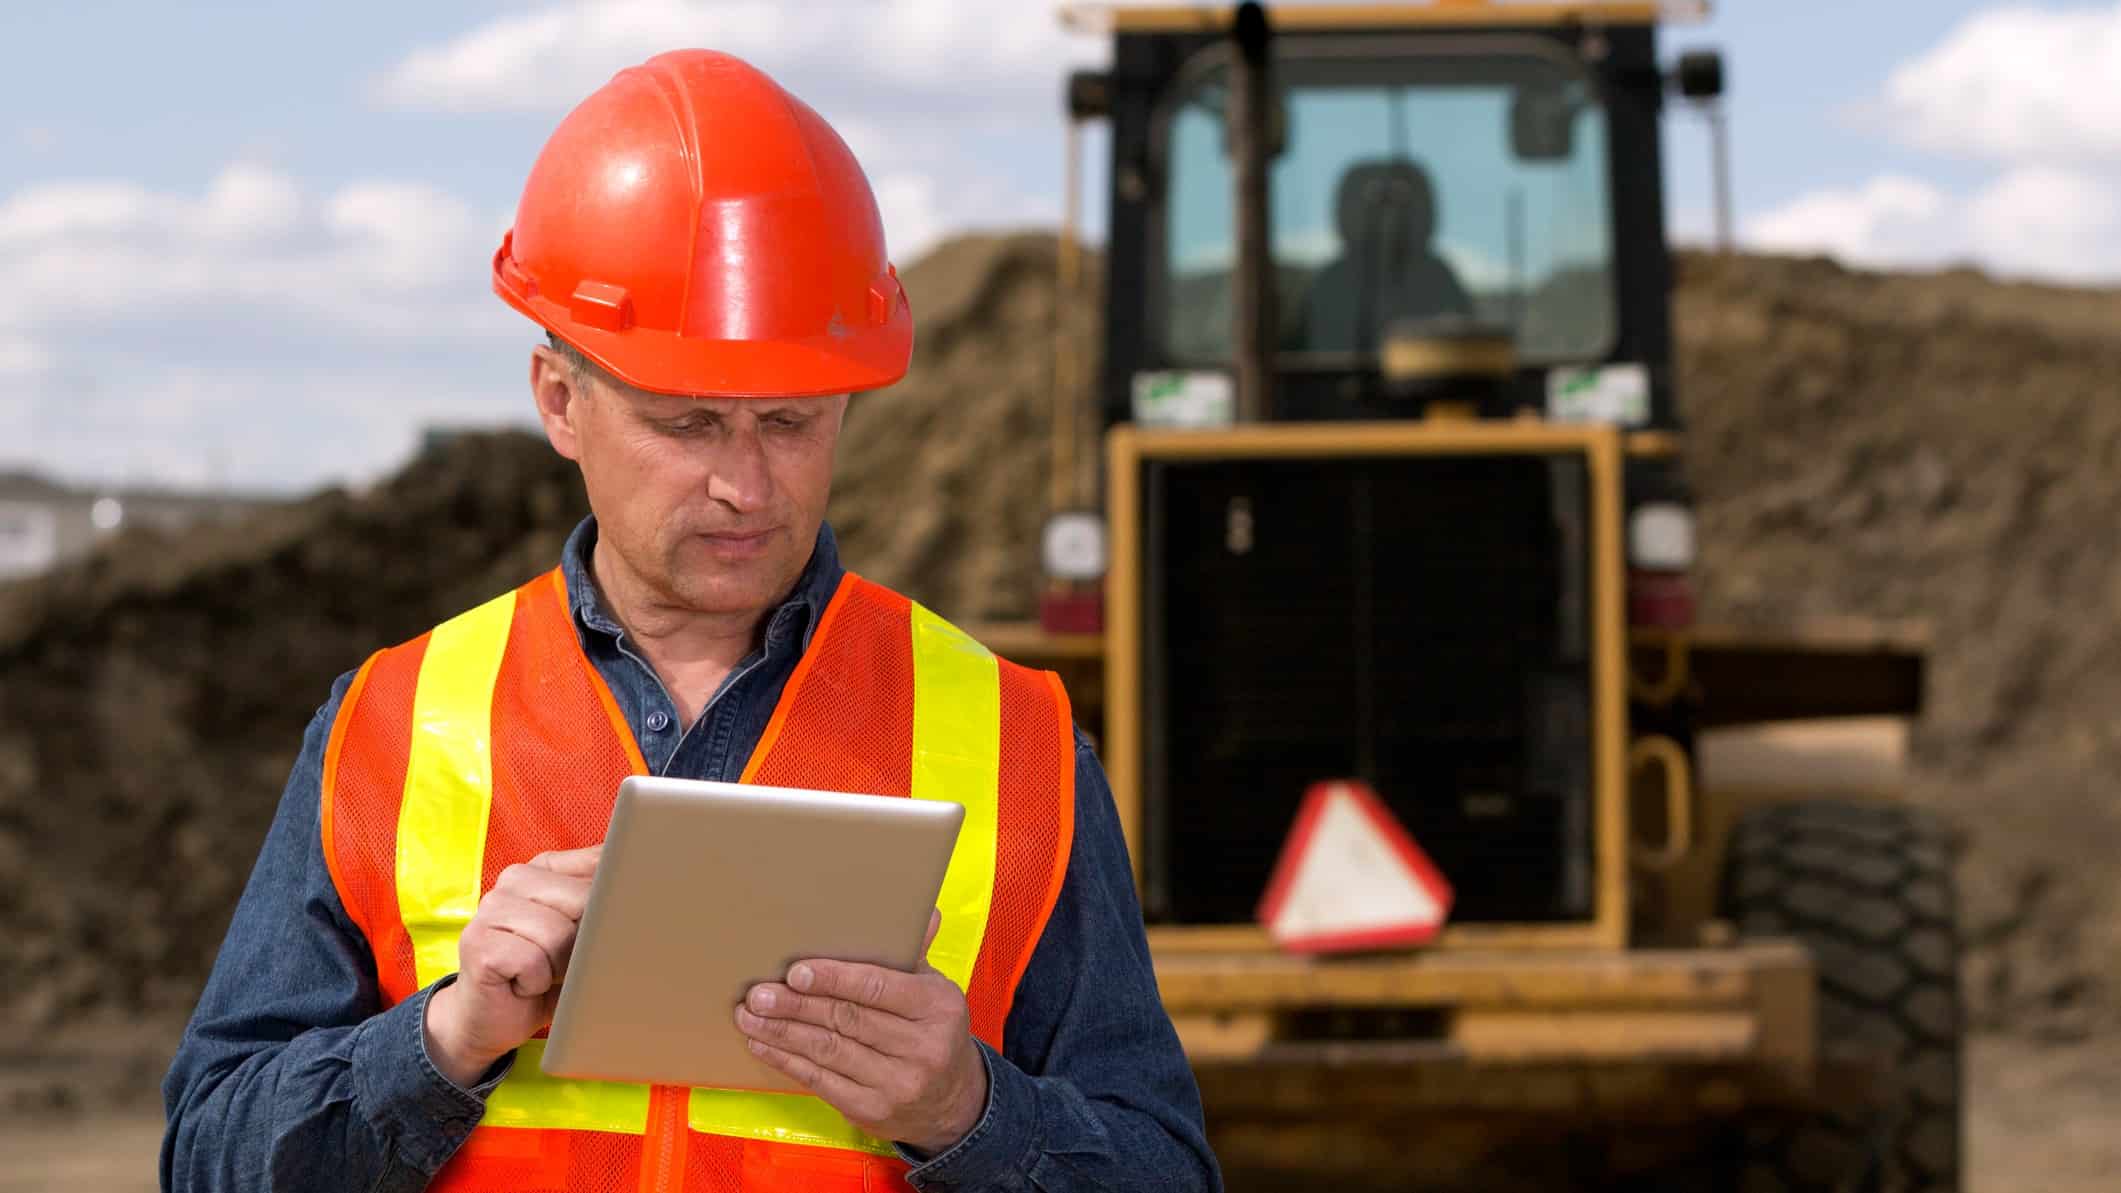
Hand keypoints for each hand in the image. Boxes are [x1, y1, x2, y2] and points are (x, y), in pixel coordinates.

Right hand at [423, 845, 601, 1087]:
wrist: (493, 1020)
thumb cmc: (547, 974)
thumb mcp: (585, 933)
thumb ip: (606, 901)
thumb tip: (648, 882)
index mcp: (545, 867)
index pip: (601, 865)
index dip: (616, 905)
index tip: (609, 930)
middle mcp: (515, 879)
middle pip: (584, 900)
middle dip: (586, 943)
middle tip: (568, 963)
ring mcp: (491, 908)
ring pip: (559, 934)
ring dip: (560, 968)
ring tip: (544, 975)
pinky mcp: (479, 943)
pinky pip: (533, 962)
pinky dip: (536, 983)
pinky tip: (522, 985)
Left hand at [735, 910, 987, 1154]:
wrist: (953, 1102)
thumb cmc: (934, 1033)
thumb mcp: (935, 991)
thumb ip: (915, 954)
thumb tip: (922, 912)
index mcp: (938, 1007)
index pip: (878, 989)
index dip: (834, 980)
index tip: (796, 972)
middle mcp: (921, 1048)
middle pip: (846, 1019)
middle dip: (796, 1005)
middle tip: (759, 993)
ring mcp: (897, 1083)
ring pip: (828, 1050)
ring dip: (782, 1032)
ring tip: (749, 1016)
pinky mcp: (872, 1110)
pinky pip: (821, 1081)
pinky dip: (787, 1061)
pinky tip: (764, 1045)